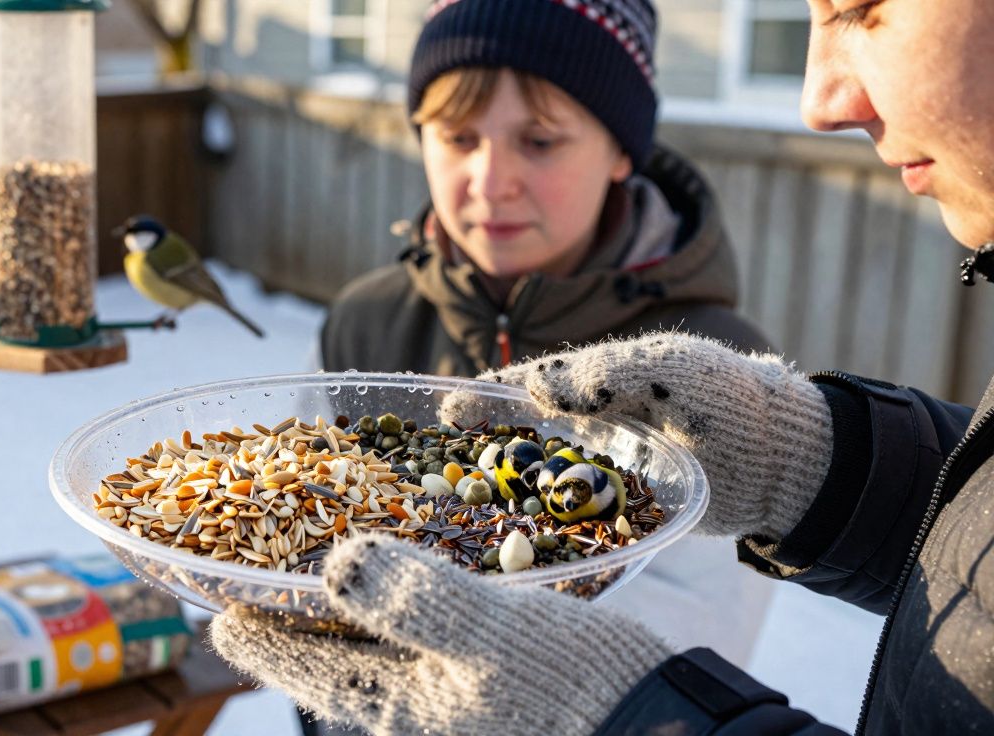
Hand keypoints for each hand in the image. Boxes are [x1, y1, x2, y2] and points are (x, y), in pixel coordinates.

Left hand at [210, 535, 670, 735]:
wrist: (662, 728)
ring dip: (345, 614)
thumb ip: (416, 600)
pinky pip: (425, 642)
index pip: (306, 669)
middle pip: (333, 660)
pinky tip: (415, 580)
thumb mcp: (494, 637)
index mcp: (401, 705)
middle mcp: (417, 709)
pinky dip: (403, 608)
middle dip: (293, 623)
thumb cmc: (578, 690)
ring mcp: (454, 700)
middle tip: (258, 587)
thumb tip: (337, 562)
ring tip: (324, 574)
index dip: (258, 640)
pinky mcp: (491, 684)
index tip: (217, 614)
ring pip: (379, 651)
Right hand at [475, 333, 832, 538]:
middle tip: (438, 468)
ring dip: (503, 492)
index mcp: (601, 383)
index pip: (530, 385)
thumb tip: (535, 383)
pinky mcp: (622, 510)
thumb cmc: (731, 401)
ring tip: (462, 508)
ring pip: (541, 480)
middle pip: (525, 434)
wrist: (785, 463)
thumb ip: (608, 372)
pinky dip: (542, 526)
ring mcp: (607, 469)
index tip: (445, 409)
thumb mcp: (672, 370)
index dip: (487, 396)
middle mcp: (595, 425)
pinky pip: (573, 517)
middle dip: (481, 448)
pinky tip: (513, 539)